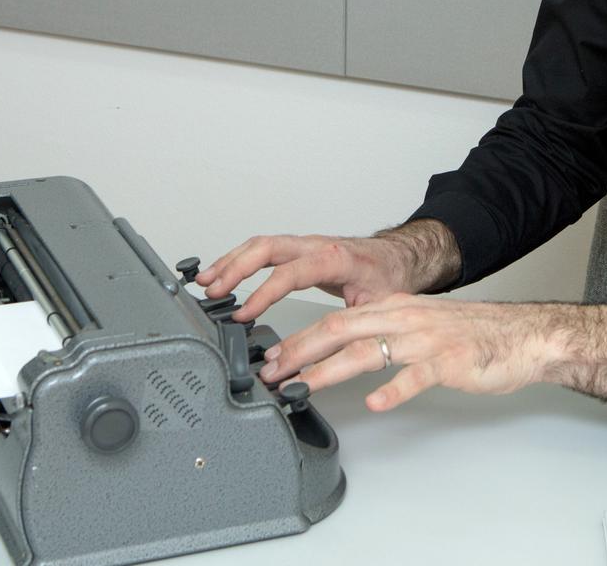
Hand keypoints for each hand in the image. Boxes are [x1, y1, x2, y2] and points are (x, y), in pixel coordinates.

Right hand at [193, 233, 407, 321]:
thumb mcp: (374, 308)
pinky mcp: (300, 248)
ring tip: (207, 281)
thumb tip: (318, 363)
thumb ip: (345, 332)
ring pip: (262, 244)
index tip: (244, 313)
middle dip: (236, 268)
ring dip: (232, 261)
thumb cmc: (388, 278)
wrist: (399, 257)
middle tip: (214, 291)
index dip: (264, 293)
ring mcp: (307, 244)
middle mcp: (318, 246)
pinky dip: (241, 258)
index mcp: (336, 259)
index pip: (291, 272)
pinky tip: (224, 272)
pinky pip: (265, 248)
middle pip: (268, 248)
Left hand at [260, 294, 606, 410]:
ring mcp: (426, 339)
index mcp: (396, 309)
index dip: (300, 338)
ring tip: (301, 388)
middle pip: (340, 329)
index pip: (337, 319)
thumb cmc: (475, 334)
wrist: (524, 335)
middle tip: (270, 372)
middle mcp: (406, 318)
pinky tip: (376, 403)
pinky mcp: (450, 361)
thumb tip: (347, 350)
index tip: (272, 357)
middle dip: (299, 351)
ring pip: (367, 350)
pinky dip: (393, 389)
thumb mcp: (423, 324)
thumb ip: (387, 335)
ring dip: (328, 370)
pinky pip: (416, 375)